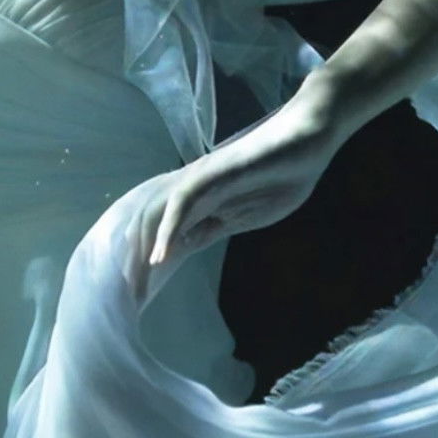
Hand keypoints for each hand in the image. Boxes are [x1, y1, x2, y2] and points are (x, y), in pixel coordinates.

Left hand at [130, 99, 344, 302]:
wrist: (307, 140)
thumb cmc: (284, 174)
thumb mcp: (247, 215)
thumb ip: (217, 226)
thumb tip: (188, 244)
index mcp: (202, 203)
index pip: (168, 236)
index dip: (151, 263)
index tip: (142, 294)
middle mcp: (192, 190)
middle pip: (153, 227)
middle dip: (138, 262)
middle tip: (129, 298)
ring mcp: (199, 179)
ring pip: (159, 215)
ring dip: (145, 250)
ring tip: (134, 284)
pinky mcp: (211, 172)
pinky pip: (181, 202)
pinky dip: (169, 230)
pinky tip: (160, 255)